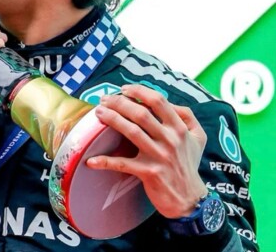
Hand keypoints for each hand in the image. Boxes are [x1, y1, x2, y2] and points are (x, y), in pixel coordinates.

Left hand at [86, 84, 207, 217]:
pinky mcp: (149, 172)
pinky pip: (123, 164)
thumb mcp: (198, 137)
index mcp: (180, 128)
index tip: (123, 89)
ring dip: (112, 120)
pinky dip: (105, 162)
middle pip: (141, 113)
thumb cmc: (189, 164)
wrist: (190, 199)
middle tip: (103, 99)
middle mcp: (171, 140)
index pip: (158, 101)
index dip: (139, 91)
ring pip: (132, 132)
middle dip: (119, 103)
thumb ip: (186, 116)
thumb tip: (167, 102)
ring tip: (98, 113)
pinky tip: (91, 160)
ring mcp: (160, 156)